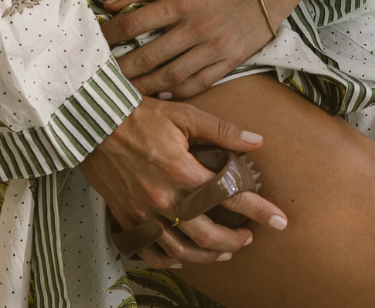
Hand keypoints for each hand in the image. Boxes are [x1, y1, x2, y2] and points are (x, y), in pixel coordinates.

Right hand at [80, 97, 287, 268]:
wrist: (95, 125)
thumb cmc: (142, 116)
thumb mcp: (186, 114)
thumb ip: (223, 131)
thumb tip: (257, 142)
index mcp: (181, 170)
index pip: (228, 196)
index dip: (257, 209)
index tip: (279, 220)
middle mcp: (162, 198)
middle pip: (206, 233)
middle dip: (234, 239)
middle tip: (250, 237)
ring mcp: (142, 213)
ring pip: (179, 249)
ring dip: (206, 254)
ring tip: (225, 250)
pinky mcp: (126, 219)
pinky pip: (149, 251)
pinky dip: (168, 259)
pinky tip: (183, 257)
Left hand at [102, 0, 324, 98]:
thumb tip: (111, 5)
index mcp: (183, 2)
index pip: (134, 24)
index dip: (110, 35)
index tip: (96, 43)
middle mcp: (196, 27)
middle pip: (147, 57)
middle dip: (120, 70)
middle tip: (102, 78)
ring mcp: (214, 47)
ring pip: (170, 76)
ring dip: (144, 86)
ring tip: (126, 91)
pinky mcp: (230, 60)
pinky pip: (199, 84)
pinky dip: (177, 91)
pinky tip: (162, 93)